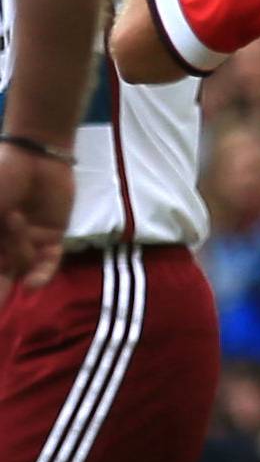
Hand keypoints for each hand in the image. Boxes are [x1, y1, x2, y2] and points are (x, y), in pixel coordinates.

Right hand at [0, 144, 72, 301]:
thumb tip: (0, 259)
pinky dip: (41, 275)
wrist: (35, 154)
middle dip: (0, 290)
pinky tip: (33, 284)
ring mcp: (28, 242)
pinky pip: (47, 264)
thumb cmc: (2, 176)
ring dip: (18, 253)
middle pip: (1, 275)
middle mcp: (4, 243)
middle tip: (1, 307)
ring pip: (22, 266)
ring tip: (14, 217)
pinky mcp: (52, 239)